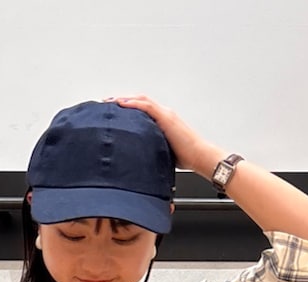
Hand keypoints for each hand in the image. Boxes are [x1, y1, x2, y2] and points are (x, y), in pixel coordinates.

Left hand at [104, 95, 220, 176]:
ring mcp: (165, 114)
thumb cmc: (187, 157)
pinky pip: (147, 106)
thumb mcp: (165, 151)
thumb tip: (140, 157)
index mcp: (164, 120)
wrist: (200, 156)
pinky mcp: (166, 118)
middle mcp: (164, 114)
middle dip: (122, 100)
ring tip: (109, 102)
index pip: (143, 108)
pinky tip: (121, 104)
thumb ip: (153, 148)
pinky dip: (133, 104)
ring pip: (142, 100)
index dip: (128, 106)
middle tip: (106, 103)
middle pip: (140, 100)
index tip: (114, 110)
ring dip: (124, 99)